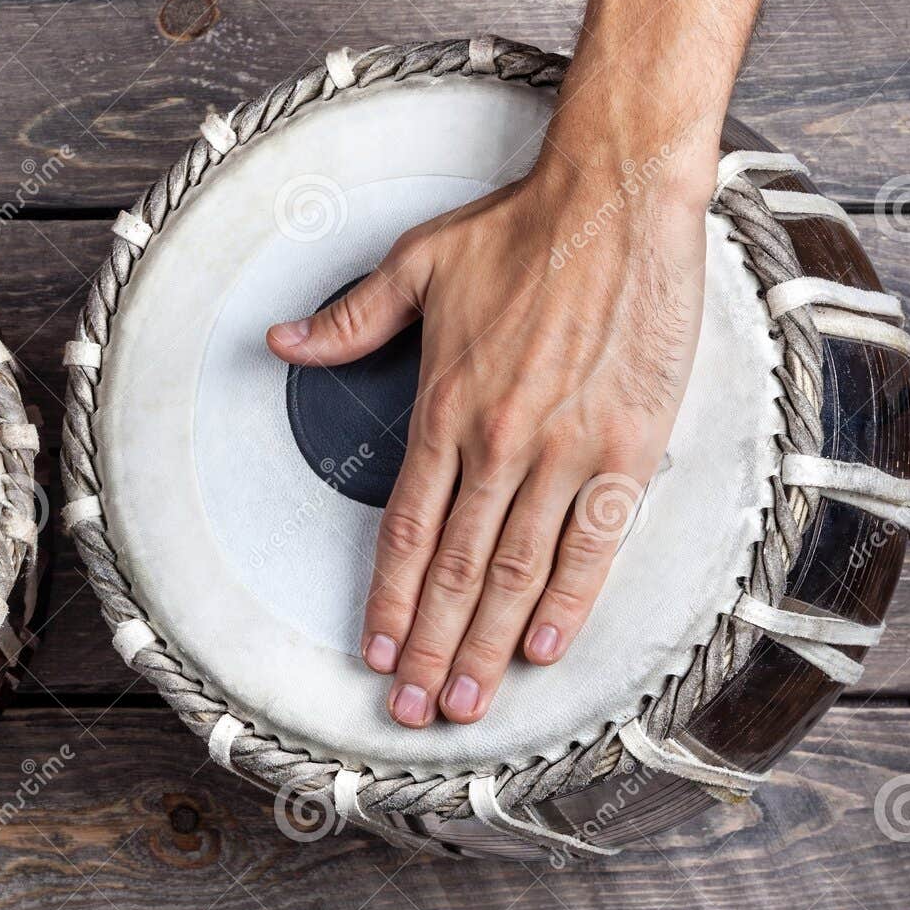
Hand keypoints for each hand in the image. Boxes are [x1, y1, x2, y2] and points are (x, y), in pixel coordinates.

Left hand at [269, 158, 706, 726]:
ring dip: (486, 644)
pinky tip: (542, 647)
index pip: (405, 529)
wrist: (615, 198)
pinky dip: (569, 601)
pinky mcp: (629, 446)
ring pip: (517, 572)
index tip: (372, 652)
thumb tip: (280, 340)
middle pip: (454, 570)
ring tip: (466, 702)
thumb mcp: (414, 267)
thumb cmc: (517, 228)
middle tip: (412, 711)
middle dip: (427, 647)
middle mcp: (500, 442)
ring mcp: (567, 450)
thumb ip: (349, 321)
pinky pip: (594, 542)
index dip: (385, 599)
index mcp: (443, 407)